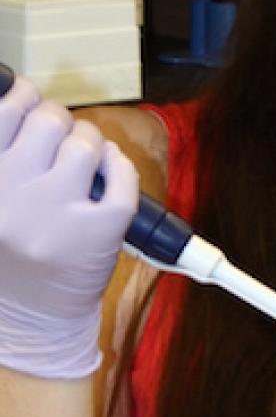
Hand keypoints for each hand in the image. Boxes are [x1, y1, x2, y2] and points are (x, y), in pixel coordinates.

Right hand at [0, 78, 138, 377]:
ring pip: (86, 143)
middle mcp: (15, 195)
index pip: (5, 112)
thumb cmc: (11, 250)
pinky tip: (110, 178)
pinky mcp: (100, 230)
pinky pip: (122, 174)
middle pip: (49, 120)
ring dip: (92, 145)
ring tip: (86, 165)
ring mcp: (58, 213)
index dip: (25, 97)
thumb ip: (3, 155)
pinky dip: (121, 168)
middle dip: (61, 123)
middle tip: (61, 142)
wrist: (31, 319)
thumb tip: (23, 97)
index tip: (31, 101)